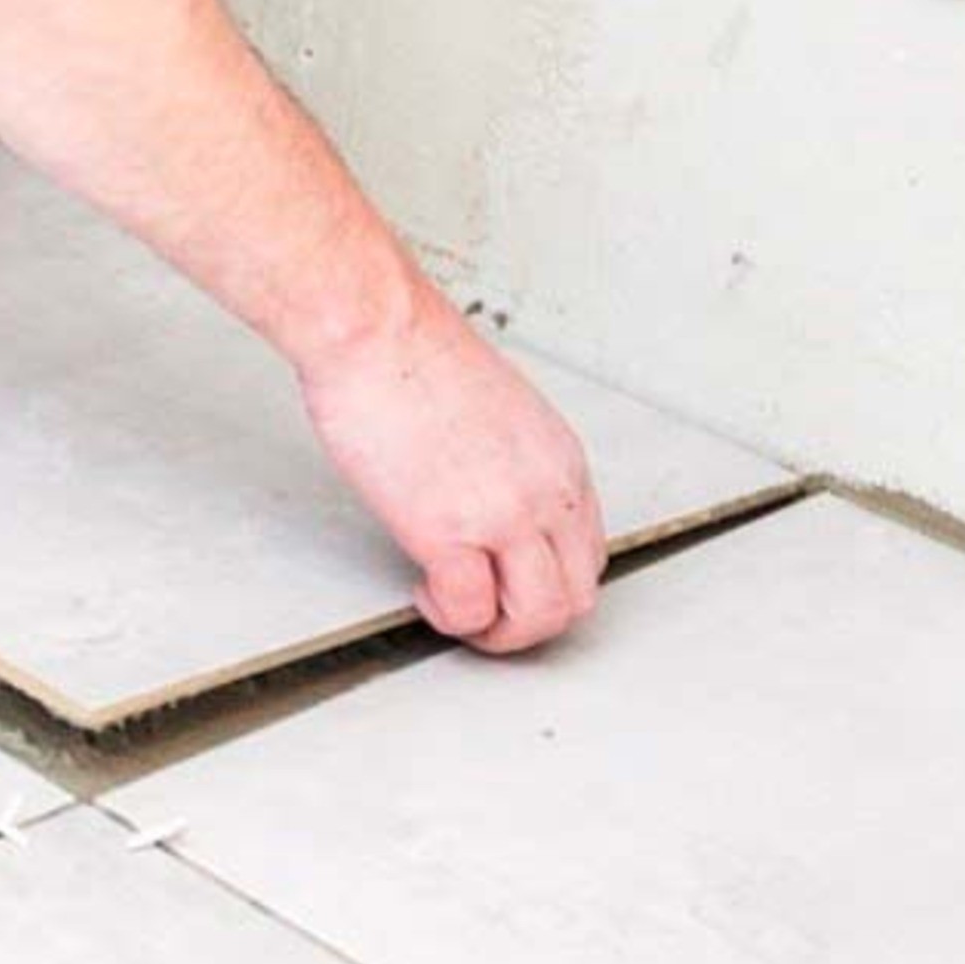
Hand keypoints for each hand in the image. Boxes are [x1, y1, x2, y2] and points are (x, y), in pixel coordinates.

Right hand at [298, 305, 605, 654]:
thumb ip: (507, 463)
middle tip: (484, 614)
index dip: (545, 580)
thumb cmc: (414, 354)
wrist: (378, 330)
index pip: (586, 553)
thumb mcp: (498, 411)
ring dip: (496, 633)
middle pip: (575, 595)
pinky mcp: (450, 531)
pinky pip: (471, 610)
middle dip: (528, 621)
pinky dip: (449, 618)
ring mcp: (505, 515)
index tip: (505, 578)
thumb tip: (484, 498)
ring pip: (540, 616)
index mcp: (561, 460)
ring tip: (456, 611)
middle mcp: (547, 491)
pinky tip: (424, 592)